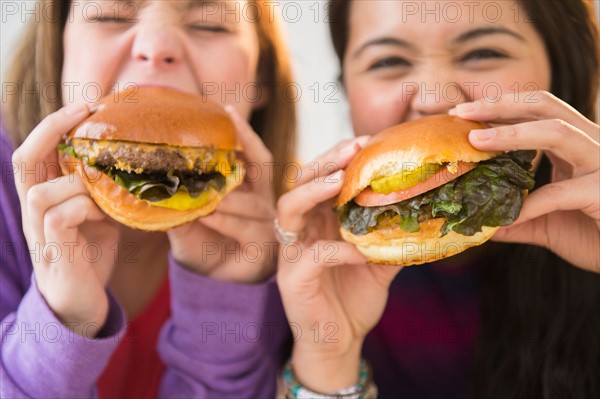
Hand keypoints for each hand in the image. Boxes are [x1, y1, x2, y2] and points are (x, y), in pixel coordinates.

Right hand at [12, 104, 119, 337]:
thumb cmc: (89, 255)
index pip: (35, 151)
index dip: (54, 124)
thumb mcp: (97, 216)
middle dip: (52, 129)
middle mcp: (34, 211)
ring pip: (40, 191)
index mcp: (44, 196)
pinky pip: (58, 217)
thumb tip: (129, 164)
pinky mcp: (53, 252)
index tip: (86, 106)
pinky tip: (102, 216)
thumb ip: (100, 191)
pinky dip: (82, 209)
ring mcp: (39, 232)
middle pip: (24, 159)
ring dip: (76, 184)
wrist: (82, 304)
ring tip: (101, 190)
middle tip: (83, 111)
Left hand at [167, 106, 276, 282]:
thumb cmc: (202, 242)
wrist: (211, 281)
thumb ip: (176, 198)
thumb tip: (145, 176)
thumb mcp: (185, 217)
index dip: (242, 132)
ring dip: (225, 195)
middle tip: (225, 130)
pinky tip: (208, 214)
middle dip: (245, 144)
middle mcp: (260, 199)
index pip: (250, 154)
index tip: (226, 109)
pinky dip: (226, 220)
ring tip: (203, 189)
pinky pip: (246, 228)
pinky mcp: (262, 246)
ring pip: (249, 201)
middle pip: (260, 164)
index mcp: (246, 187)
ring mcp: (265, 222)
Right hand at [276, 138, 402, 391]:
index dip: (338, 159)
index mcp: (317, 223)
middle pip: (299, 183)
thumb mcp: (378, 263)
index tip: (367, 142)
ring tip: (339, 179)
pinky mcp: (292, 280)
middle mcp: (300, 232)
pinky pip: (311, 256)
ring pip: (289, 209)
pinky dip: (337, 249)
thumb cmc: (353, 299)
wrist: (339, 344)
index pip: (319, 180)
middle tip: (354, 146)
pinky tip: (360, 250)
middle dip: (325, 162)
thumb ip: (391, 238)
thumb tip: (424, 214)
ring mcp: (291, 254)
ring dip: (314, 191)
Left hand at [453, 91, 598, 272]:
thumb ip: (515, 218)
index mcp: (575, 145)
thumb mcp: (546, 224)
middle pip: (546, 106)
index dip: (499, 108)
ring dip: (512, 134)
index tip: (461, 114)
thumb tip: (478, 223)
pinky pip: (560, 193)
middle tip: (462, 112)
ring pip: (557, 132)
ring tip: (476, 141)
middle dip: (500, 105)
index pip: (536, 112)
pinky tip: (506, 218)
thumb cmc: (593, 235)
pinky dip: (529, 205)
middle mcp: (590, 144)